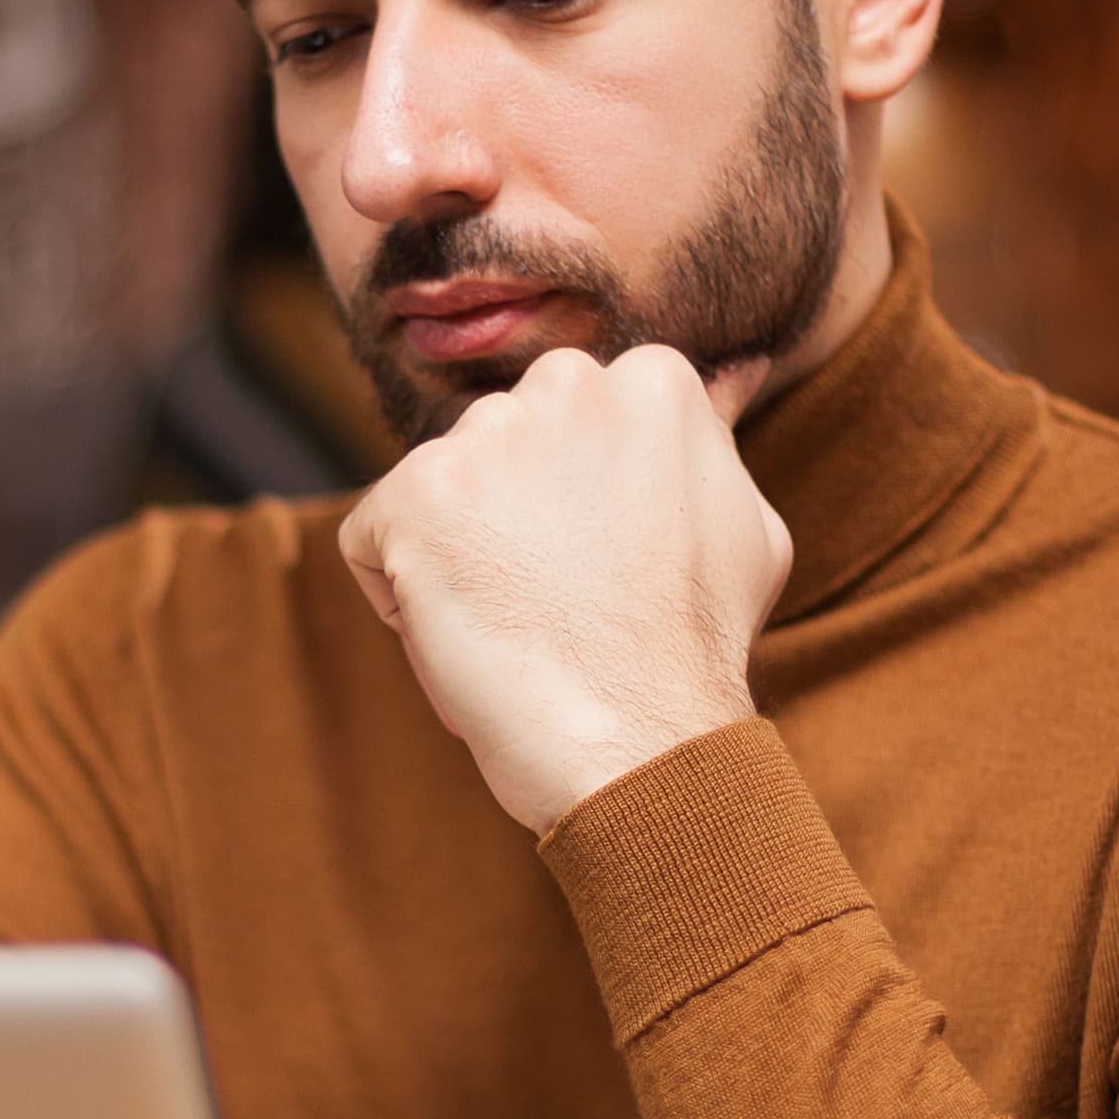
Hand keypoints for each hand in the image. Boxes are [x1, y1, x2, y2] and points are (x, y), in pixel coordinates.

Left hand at [337, 344, 790, 834]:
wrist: (641, 742)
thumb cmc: (694, 652)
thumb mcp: (746, 522)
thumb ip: (707, 445)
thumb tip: (729, 377)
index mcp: (651, 379)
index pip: (569, 423)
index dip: (575, 508)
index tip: (600, 570)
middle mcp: (567, 385)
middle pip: (500, 445)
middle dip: (511, 516)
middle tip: (555, 600)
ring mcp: (486, 437)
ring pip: (440, 491)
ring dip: (460, 556)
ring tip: (517, 625)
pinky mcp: (414, 495)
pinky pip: (371, 539)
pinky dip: (401, 598)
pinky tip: (467, 637)